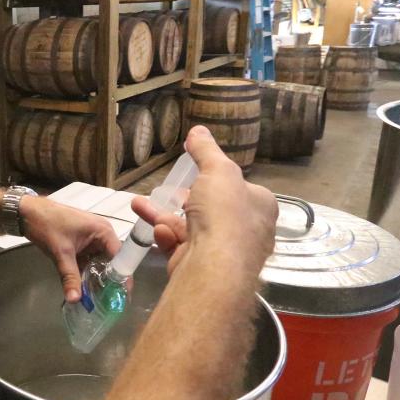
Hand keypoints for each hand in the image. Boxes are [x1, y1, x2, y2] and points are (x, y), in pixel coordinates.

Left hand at [19, 196, 120, 303]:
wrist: (27, 212)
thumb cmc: (47, 225)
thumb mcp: (61, 252)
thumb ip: (69, 276)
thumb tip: (75, 299)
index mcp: (103, 231)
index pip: (120, 257)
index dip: (122, 277)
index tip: (121, 296)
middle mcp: (101, 235)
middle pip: (111, 262)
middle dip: (109, 281)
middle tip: (110, 302)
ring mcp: (91, 240)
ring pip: (99, 264)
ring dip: (97, 279)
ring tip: (99, 300)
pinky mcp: (81, 245)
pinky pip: (89, 262)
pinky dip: (87, 274)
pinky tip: (86, 290)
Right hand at [131, 126, 277, 277]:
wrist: (213, 266)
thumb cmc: (224, 214)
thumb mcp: (217, 171)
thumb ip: (206, 151)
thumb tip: (198, 130)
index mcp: (259, 207)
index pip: (239, 189)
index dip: (216, 180)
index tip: (195, 174)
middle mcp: (246, 232)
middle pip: (211, 210)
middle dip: (183, 199)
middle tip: (166, 191)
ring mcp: (223, 253)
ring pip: (190, 228)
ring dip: (163, 215)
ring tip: (140, 205)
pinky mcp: (201, 268)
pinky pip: (181, 247)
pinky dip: (168, 237)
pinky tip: (158, 230)